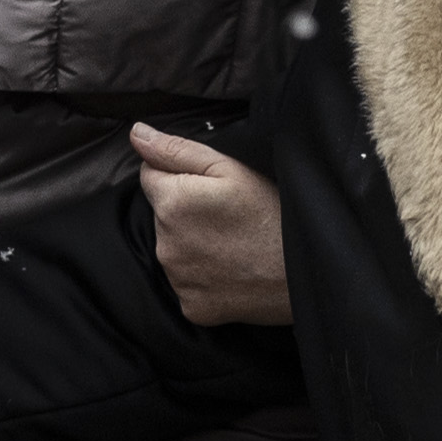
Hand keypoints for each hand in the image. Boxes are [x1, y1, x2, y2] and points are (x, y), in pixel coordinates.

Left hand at [134, 125, 289, 326]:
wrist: (304, 274)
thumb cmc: (273, 213)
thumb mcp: (230, 168)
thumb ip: (177, 149)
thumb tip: (137, 134)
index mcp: (171, 203)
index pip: (149, 175)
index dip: (180, 175)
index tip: (211, 187)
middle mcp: (164, 243)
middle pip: (161, 214)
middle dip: (185, 210)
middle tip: (228, 216)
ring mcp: (177, 279)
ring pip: (173, 248)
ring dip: (192, 242)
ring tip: (233, 242)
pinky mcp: (191, 307)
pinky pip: (187, 283)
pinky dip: (203, 276)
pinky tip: (231, 269)